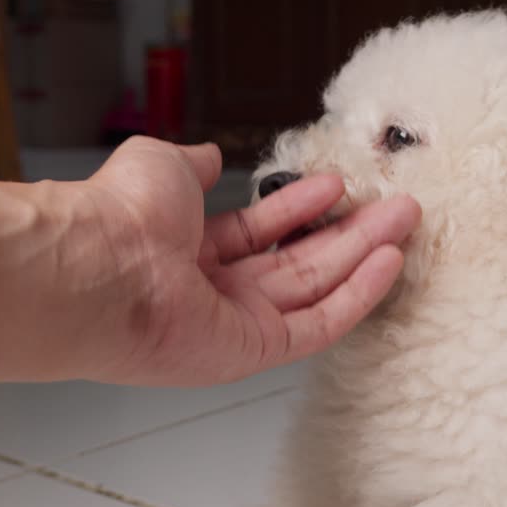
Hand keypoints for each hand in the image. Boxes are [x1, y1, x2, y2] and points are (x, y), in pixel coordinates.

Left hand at [64, 137, 420, 386]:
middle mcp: (213, 290)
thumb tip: (208, 155)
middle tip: (394, 204)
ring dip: (365, 254)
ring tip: (405, 220)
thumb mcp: (162, 164)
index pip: (257, 231)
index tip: (337, 185)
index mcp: (189, 249)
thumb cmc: (120, 215)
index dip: (299, 207)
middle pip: (298, 260)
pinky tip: (388, 262)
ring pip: (317, 287)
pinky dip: (357, 295)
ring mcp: (236, 323)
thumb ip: (192, 163)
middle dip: (349, 230)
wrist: (101, 266)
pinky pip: (318, 324)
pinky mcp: (255, 351)